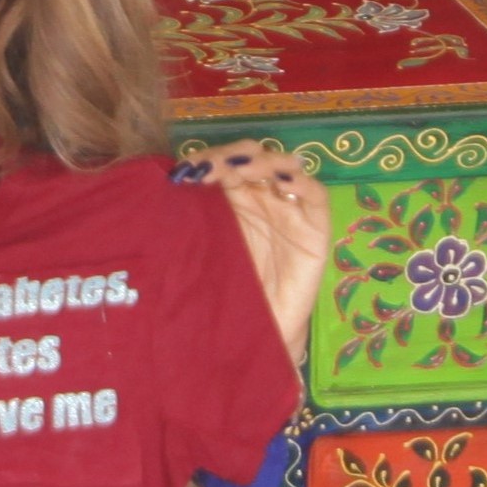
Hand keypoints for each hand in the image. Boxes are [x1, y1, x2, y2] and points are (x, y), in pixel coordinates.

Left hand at [179, 138, 326, 359]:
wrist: (259, 329)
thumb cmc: (232, 289)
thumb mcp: (206, 247)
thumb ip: (193, 216)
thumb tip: (170, 184)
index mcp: (236, 197)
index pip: (226, 162)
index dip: (208, 158)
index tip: (186, 170)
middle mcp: (263, 196)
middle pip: (253, 158)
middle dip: (231, 157)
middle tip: (209, 169)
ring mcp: (290, 208)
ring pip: (284, 167)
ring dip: (262, 162)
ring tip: (241, 170)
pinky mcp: (316, 226)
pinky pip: (316, 195)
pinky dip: (301, 183)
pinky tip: (283, 182)